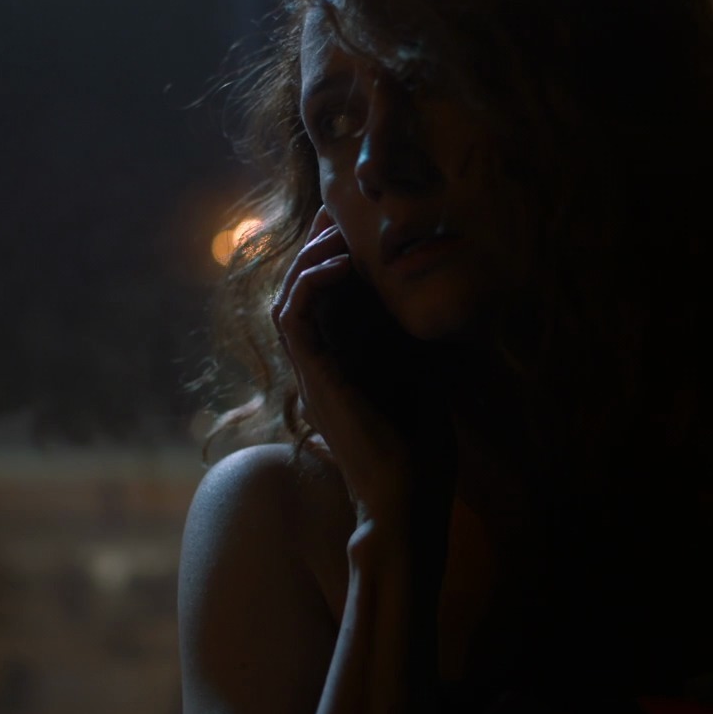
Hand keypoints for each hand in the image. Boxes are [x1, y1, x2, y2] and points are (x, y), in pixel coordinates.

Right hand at [271, 206, 454, 531]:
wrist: (408, 501)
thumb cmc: (420, 452)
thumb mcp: (422, 377)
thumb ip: (410, 341)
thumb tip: (425, 299)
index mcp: (345, 363)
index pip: (327, 299)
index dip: (333, 258)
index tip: (354, 225)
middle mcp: (321, 365)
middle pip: (301, 291)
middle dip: (316, 246)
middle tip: (337, 212)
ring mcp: (313, 372)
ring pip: (288, 299)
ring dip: (308, 260)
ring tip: (336, 234)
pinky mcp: (312, 379)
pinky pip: (292, 320)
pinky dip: (310, 285)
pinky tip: (339, 265)